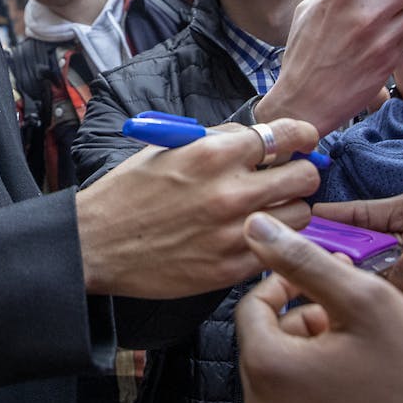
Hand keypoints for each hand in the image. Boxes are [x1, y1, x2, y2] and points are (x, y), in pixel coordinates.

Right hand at [77, 119, 319, 297]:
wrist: (97, 244)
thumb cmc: (129, 193)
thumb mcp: (168, 147)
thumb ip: (217, 139)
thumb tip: (256, 137)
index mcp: (214, 153)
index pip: (288, 135)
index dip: (303, 137)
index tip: (303, 142)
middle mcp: (230, 190)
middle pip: (305, 177)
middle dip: (301, 173)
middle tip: (288, 179)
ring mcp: (234, 232)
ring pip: (300, 215)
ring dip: (289, 210)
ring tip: (268, 210)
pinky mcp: (231, 267)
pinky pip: (277, 249)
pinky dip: (272, 240)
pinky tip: (253, 235)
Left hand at [235, 211, 402, 402]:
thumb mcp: (362, 298)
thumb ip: (302, 259)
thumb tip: (253, 227)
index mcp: (269, 371)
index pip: (251, 309)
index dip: (285, 284)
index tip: (320, 276)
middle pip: (266, 347)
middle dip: (302, 321)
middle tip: (347, 311)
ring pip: (282, 381)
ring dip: (312, 355)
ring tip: (359, 344)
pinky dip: (319, 394)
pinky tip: (361, 383)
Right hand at [313, 193, 402, 341]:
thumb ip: (363, 212)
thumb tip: (315, 211)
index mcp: (374, 242)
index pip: (331, 239)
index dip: (310, 233)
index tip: (289, 224)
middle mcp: (373, 271)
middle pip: (330, 265)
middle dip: (319, 252)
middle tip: (310, 243)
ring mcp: (385, 298)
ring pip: (348, 285)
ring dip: (351, 264)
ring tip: (363, 252)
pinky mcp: (400, 320)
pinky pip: (379, 304)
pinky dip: (388, 280)